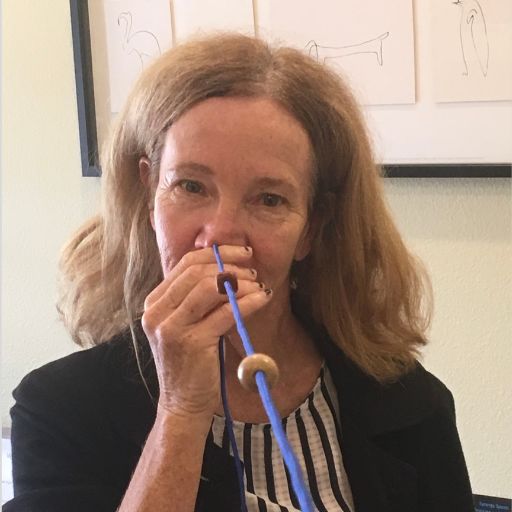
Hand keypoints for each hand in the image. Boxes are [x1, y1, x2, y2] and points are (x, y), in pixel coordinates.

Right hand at [141, 245, 271, 418]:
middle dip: (230, 266)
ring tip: (258, 285)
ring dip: (240, 282)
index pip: (185, 264)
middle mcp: (157, 312)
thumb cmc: (191, 361)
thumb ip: (196, 298)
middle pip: (197, 271)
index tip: (241, 254)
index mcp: (154, 303)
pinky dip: (248, 301)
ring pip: (210, 287)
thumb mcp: (186, 324)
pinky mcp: (191, 342)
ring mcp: (171, 327)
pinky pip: (225, 312)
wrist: (183, 403)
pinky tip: (262, 298)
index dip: (217, 254)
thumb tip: (227, 268)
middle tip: (253, 270)